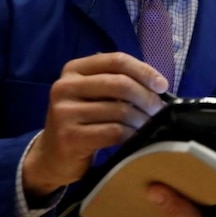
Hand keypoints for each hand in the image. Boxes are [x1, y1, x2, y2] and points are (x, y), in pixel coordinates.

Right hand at [23, 52, 168, 196]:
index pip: (116, 60)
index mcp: (74, 69)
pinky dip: (132, 134)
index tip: (162, 86)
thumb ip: (119, 82)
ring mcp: (64, 112)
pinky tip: (136, 138)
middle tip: (160, 110)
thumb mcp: (95, 95)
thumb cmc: (84, 120)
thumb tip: (159, 86)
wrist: (53, 155)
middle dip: (147, 97)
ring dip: (143, 119)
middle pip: (120, 84)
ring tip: (151, 125)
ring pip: (120, 110)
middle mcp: (65, 86)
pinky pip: (114, 131)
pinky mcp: (70, 136)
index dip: (144, 71)